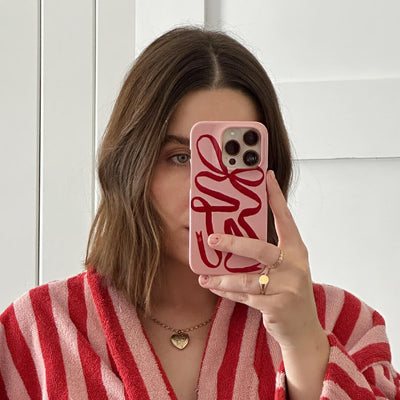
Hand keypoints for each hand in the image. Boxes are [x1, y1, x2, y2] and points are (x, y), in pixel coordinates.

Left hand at [198, 170, 324, 350]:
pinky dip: (227, 291)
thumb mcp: (285, 268)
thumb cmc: (290, 292)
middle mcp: (295, 265)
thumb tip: (234, 238)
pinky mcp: (278, 305)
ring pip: (247, 277)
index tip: (266, 177)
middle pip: (260, 248)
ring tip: (204, 276)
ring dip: (222, 277)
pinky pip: (245, 295)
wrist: (304, 329)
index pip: (286, 219)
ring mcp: (288, 286)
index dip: (276, 198)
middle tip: (212, 240)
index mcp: (297, 250)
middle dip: (233, 243)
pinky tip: (214, 287)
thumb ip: (268, 254)